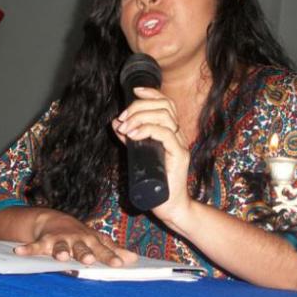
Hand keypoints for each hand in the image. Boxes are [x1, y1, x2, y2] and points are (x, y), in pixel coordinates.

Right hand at [13, 209, 137, 265]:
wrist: (55, 220)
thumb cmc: (80, 235)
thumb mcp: (97, 241)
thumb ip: (113, 250)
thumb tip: (134, 258)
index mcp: (91, 241)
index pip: (103, 250)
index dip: (110, 256)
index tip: (119, 264)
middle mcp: (76, 240)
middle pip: (81, 248)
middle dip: (85, 253)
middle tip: (89, 260)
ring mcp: (60, 240)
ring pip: (60, 247)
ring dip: (60, 251)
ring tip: (60, 257)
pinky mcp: (43, 241)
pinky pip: (34, 246)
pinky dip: (27, 249)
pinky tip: (19, 251)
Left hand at [112, 87, 192, 224]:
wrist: (170, 205)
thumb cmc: (155, 182)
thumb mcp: (138, 155)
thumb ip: (130, 139)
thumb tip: (116, 124)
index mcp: (171, 131)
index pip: (166, 103)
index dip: (151, 93)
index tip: (134, 90)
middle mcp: (178, 135)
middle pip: (164, 106)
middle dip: (138, 107)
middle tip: (122, 119)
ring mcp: (180, 144)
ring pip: (164, 116)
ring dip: (140, 117)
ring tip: (125, 128)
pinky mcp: (180, 155)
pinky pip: (166, 134)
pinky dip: (147, 130)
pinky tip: (133, 135)